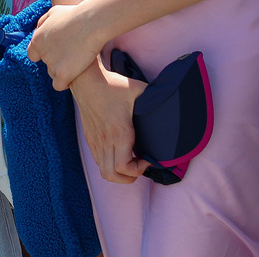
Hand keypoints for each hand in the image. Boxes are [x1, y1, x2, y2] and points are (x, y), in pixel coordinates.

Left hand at [28, 2, 103, 90]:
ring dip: (62, 71)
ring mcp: (52, 65)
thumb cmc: (75, 15)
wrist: (91, 23)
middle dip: (57, 61)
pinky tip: (75, 75)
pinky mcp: (63, 75)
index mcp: (37, 39)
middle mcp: (42, 53)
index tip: (54, 52)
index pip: (33, 54)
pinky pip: (59, 85)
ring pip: (53, 74)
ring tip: (76, 62)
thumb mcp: (53, 12)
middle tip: (71, 54)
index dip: (43, 54)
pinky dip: (65, 82)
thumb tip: (39, 29)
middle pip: (46, 64)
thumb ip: (43, 22)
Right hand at [71, 61, 145, 183]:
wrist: (86, 80)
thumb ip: (155, 98)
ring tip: (130, 163)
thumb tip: (171, 101)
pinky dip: (110, 165)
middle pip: (113, 175)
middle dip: (129, 177)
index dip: (139, 170)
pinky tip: (119, 154)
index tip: (148, 159)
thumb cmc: (113, 85)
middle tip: (139, 166)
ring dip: (119, 174)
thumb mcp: (138, 89)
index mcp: (120, 132)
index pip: (125, 167)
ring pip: (104, 171)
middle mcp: (106, 140)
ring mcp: (96, 141)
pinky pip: (99, 161)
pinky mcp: (90, 139)